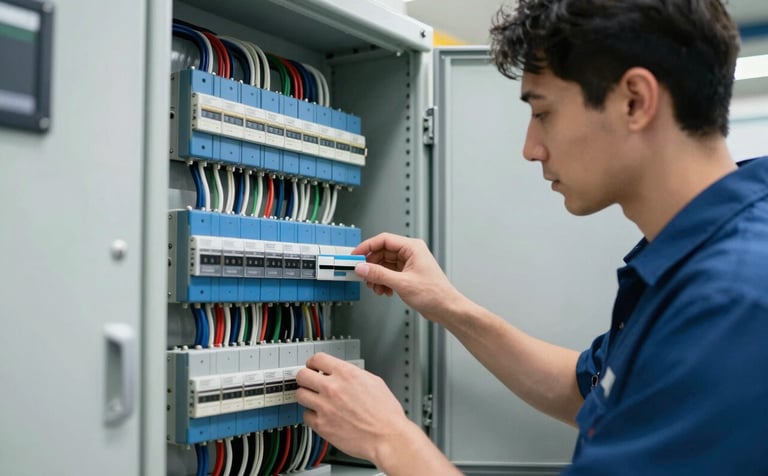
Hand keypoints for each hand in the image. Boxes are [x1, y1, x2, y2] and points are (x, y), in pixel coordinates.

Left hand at [296, 352, 412, 464]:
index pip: (317, 358)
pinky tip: (322, 416)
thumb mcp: (373, 381)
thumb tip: (342, 373)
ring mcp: (325, 407)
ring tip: (316, 400)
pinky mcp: (321, 425)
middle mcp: (332, 388)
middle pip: (302, 375)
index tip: (313, 367)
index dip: (313, 363)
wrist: (387, 437)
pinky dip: (312, 415)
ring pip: (300, 395)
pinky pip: (306, 416)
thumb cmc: (385, 413)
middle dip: (305, 378)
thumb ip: (353, 374)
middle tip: (310, 382)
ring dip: (307, 396)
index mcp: (346, 374)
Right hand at [353, 232, 463, 321]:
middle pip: (382, 253)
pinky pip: (389, 273)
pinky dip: (383, 282)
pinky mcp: (407, 274)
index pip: (383, 240)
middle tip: (362, 275)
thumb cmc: (435, 293)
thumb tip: (362, 268)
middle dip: (371, 266)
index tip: (356, 255)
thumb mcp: (401, 283)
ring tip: (376, 287)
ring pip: (384, 264)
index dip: (367, 247)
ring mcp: (409, 264)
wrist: (446, 308)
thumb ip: (379, 274)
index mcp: (412, 247)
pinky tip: (385, 291)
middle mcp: (410, 253)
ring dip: (377, 276)